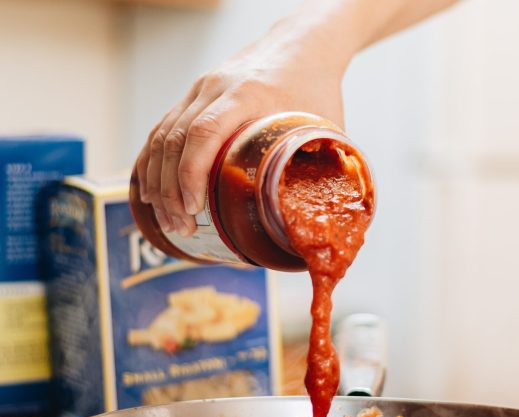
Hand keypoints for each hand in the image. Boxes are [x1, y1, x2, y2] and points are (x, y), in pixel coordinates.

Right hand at [135, 24, 349, 236]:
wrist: (303, 45)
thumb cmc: (316, 87)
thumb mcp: (324, 125)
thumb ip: (320, 167)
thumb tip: (316, 215)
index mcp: (247, 94)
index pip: (205, 132)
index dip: (192, 173)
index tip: (194, 208)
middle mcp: (215, 88)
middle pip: (176, 139)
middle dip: (172, 189)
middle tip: (181, 226)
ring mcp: (200, 89)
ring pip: (163, 135)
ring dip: (159, 181)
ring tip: (169, 219)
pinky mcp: (194, 95)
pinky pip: (163, 129)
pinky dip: (153, 162)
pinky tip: (152, 191)